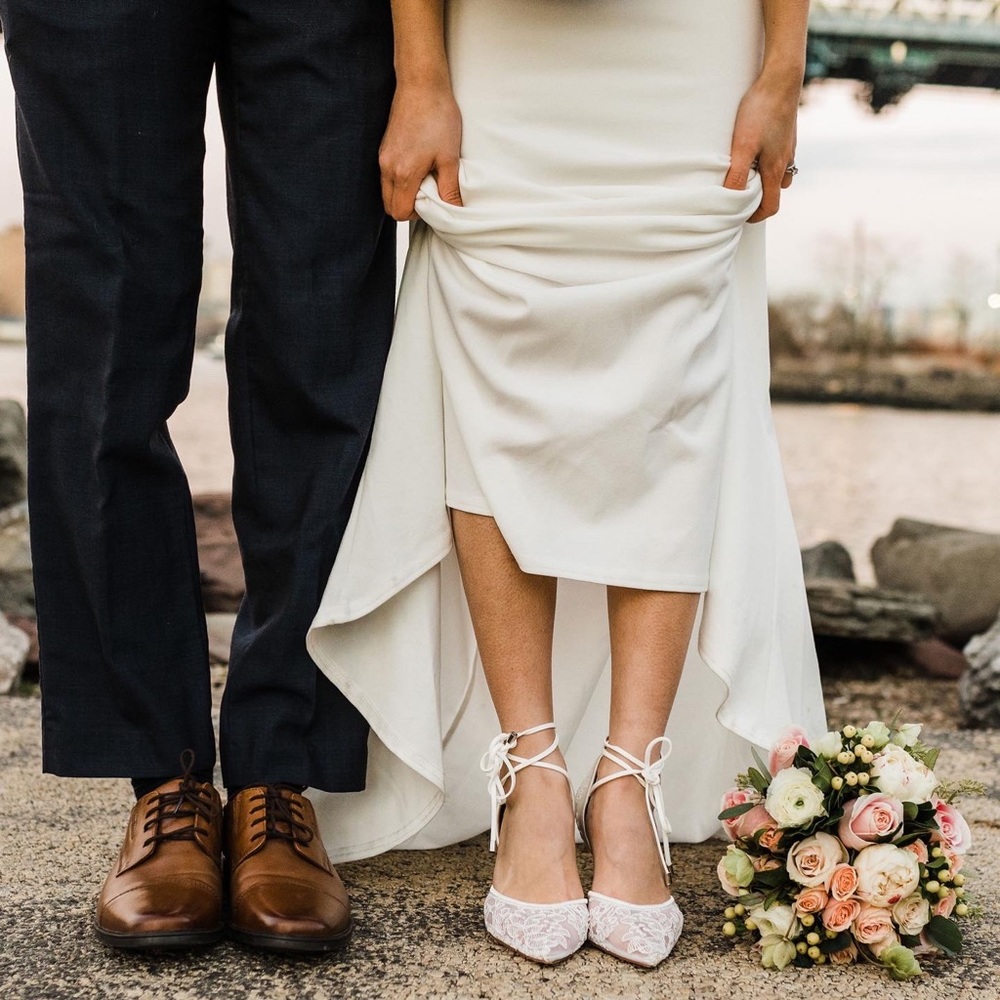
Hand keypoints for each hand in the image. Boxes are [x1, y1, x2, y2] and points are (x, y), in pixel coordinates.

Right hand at [379, 82, 462, 220]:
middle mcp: (387, 168)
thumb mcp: (449, 157)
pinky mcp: (384, 148)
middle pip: (390, 205)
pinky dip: (400, 180)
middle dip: (408, 207)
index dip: (417, 215)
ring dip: (404, 193)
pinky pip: (387, 176)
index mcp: (403, 174)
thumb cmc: (437, 116)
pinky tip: (418, 166)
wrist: (421, 83)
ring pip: (387, 191)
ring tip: (425, 178)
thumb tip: (454, 210)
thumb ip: (449, 188)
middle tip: (430, 193)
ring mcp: (383, 157)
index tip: (433, 201)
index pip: (400, 212)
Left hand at [722, 68, 800, 222]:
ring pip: (779, 174)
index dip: (755, 216)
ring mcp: (788, 147)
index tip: (739, 215)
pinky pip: (779, 156)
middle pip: (775, 192)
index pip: (771, 206)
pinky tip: (755, 151)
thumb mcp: (742, 146)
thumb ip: (737, 175)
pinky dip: (768, 162)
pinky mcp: (786, 133)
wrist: (781, 78)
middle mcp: (786, 161)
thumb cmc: (760, 111)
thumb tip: (731, 201)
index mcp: (775, 170)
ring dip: (764, 180)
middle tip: (738, 194)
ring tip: (745, 174)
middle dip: (758, 199)